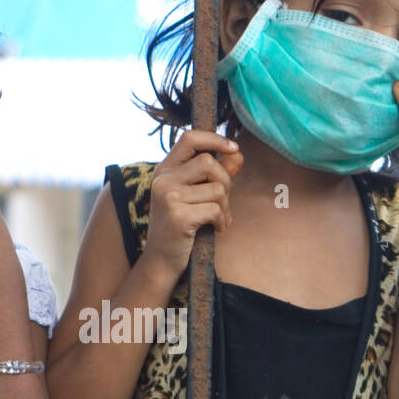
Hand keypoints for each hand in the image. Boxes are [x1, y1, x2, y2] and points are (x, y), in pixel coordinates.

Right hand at [143, 129, 243, 281]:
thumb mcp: (195, 196)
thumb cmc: (180, 227)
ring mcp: (168, 198)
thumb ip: (215, 174)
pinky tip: (215, 228)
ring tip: (218, 218)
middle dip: (225, 181)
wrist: (161, 261)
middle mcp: (163, 180)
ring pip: (216, 188)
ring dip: (225, 206)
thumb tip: (237, 153)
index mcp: (164, 170)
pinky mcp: (178, 216)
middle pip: (209, 162)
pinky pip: (215, 209)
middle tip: (223, 202)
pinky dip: (222, 220)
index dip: (214, 139)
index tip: (233, 148)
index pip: (190, 138)